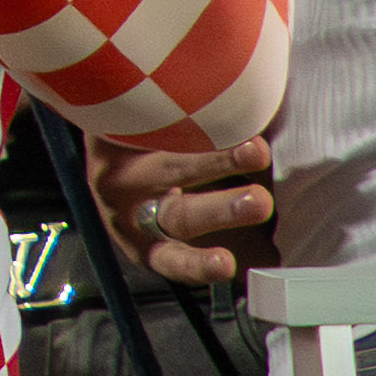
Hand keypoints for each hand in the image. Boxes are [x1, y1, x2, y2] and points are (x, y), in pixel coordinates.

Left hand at [91, 128, 274, 285]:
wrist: (96, 131)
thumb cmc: (149, 186)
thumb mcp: (174, 216)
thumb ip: (215, 217)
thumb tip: (279, 215)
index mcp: (146, 242)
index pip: (175, 260)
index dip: (199, 264)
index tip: (226, 263)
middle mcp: (130, 209)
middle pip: (180, 214)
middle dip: (222, 211)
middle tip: (260, 202)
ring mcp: (118, 171)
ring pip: (171, 166)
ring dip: (217, 160)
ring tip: (255, 151)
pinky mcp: (109, 134)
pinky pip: (152, 127)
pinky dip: (190, 121)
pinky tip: (216, 111)